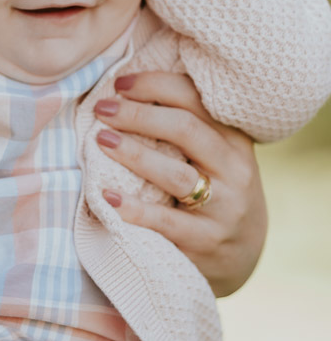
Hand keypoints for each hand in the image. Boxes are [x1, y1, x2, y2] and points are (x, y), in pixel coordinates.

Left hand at [94, 71, 267, 296]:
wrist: (241, 257)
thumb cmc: (214, 192)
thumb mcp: (216, 156)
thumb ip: (188, 126)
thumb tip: (128, 90)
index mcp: (234, 140)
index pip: (196, 99)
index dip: (155, 85)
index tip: (120, 83)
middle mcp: (234, 171)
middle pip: (185, 130)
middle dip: (138, 115)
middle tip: (103, 109)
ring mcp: (223, 209)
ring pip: (176, 175)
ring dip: (134, 154)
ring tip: (101, 140)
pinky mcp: (205, 242)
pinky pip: (165, 222)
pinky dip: (134, 208)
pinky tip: (107, 196)